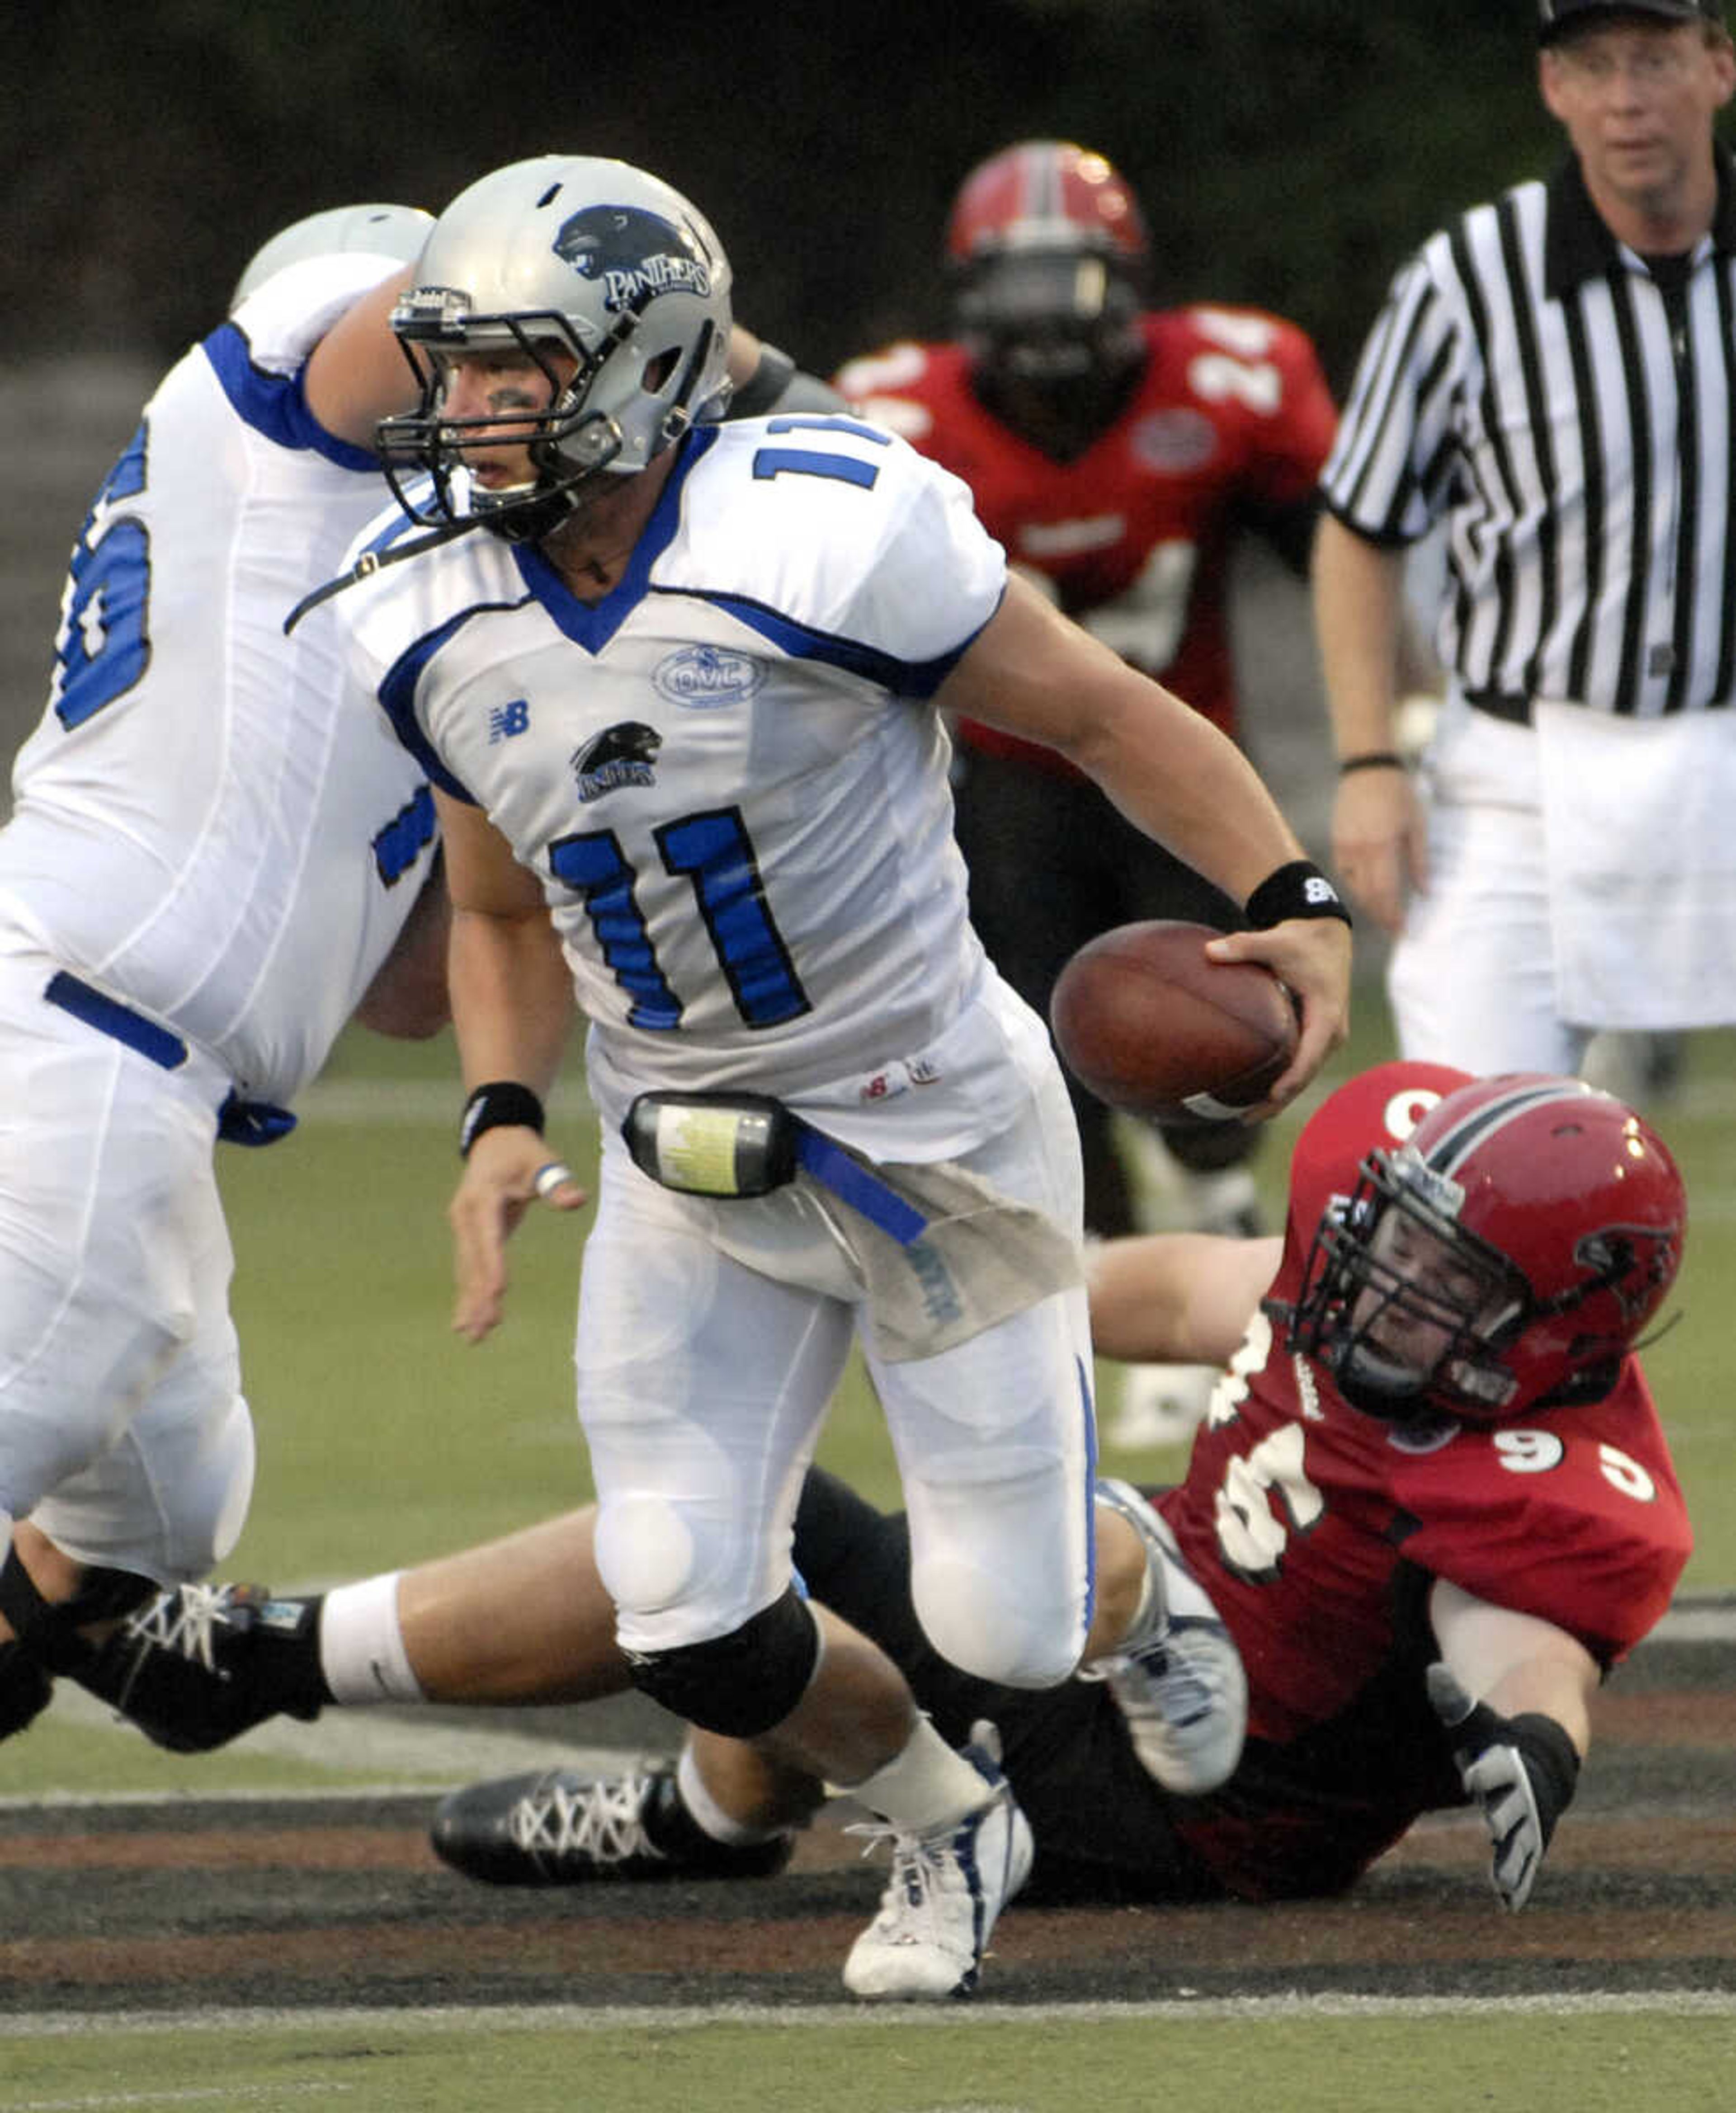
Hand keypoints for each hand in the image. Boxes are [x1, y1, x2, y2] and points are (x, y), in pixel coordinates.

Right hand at [448, 1127, 586, 1343]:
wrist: (494, 1141)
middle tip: (485, 1328)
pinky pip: (468, 1268)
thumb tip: (577, 1199)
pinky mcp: (468, 1235)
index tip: (498, 1292)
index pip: (489, 1237)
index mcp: (482, 1197)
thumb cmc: (522, 1153)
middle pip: (474, 1260)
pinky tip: (465, 1322)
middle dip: (479, 1295)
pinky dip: (469, 1294)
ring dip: (471, 1302)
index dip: (493, 1264)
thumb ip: (556, 1182)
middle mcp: (466, 1215)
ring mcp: (463, 1227)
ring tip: (473, 1336)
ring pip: (467, 1269)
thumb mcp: (541, 1161)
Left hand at [1205, 916, 1350, 1110]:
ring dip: (1280, 1097)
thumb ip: (1244, 946)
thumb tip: (1208, 951)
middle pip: (1306, 1075)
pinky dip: (1283, 1082)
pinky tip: (1257, 1094)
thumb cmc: (1302, 941)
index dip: (1292, 1078)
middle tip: (1246, 1118)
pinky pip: (1301, 1066)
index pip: (1309, 1055)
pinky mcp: (1319, 1038)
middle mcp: (1332, 1032)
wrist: (1328, 937)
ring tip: (1247, 1116)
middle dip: (1279, 1100)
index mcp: (1326, 1015)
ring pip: (1304, 1075)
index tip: (1272, 1096)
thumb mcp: (1276, 941)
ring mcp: (1327, 1038)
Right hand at [1331, 769, 1425, 935]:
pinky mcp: (1337, 843)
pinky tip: (1370, 890)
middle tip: (1394, 929)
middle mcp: (1359, 851)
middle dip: (1382, 916)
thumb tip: (1425, 893)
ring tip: (1385, 914)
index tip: (1402, 931)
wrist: (1367, 769)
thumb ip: (1420, 861)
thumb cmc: (1399, 794)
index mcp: (1382, 846)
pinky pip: (1346, 874)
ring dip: (1370, 904)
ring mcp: (1345, 847)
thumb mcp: (1417, 826)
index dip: (1393, 916)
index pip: (1386, 893)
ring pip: (1355, 888)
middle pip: (1368, 896)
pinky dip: (1358, 887)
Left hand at [1426, 1662, 1579, 1910]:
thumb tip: (1434, 1672)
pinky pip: (1523, 1861)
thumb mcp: (1474, 1716)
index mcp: (1510, 1760)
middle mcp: (1522, 1792)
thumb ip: (1454, 1698)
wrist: (1538, 1752)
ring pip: (1524, 1842)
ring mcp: (1528, 1817)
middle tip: (1496, 1826)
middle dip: (1506, 1814)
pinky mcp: (1526, 1837)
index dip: (1486, 1770)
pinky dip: (1518, 1881)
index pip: (1499, 1766)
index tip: (1472, 1776)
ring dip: (1515, 1862)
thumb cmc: (1497, 1733)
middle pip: (1515, 1806)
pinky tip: (1509, 1905)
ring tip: (1505, 1885)